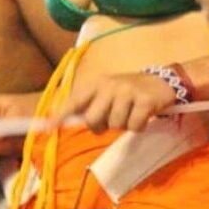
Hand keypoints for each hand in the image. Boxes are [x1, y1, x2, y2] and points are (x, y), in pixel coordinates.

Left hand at [56, 72, 175, 131]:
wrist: (161, 81)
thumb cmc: (127, 91)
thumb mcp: (105, 92)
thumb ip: (89, 105)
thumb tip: (66, 121)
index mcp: (95, 83)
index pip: (74, 101)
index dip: (60, 116)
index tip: (47, 127)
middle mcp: (108, 85)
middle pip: (92, 119)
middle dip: (100, 126)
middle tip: (110, 121)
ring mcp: (127, 92)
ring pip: (115, 125)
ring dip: (122, 126)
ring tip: (129, 114)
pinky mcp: (145, 100)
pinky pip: (134, 126)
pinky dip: (138, 127)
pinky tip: (142, 116)